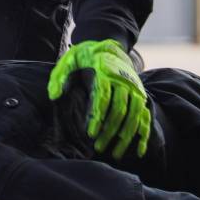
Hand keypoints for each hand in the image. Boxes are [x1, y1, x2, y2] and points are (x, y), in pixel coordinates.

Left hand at [47, 39, 150, 159]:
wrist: (109, 45)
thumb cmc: (86, 56)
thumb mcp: (70, 59)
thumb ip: (60, 76)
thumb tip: (54, 95)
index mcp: (105, 71)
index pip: (102, 97)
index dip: (97, 117)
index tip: (91, 134)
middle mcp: (124, 80)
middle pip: (119, 110)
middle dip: (109, 131)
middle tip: (99, 148)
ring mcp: (135, 89)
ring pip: (134, 116)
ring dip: (125, 137)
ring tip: (116, 155)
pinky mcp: (140, 96)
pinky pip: (145, 117)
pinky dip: (144, 134)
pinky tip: (140, 151)